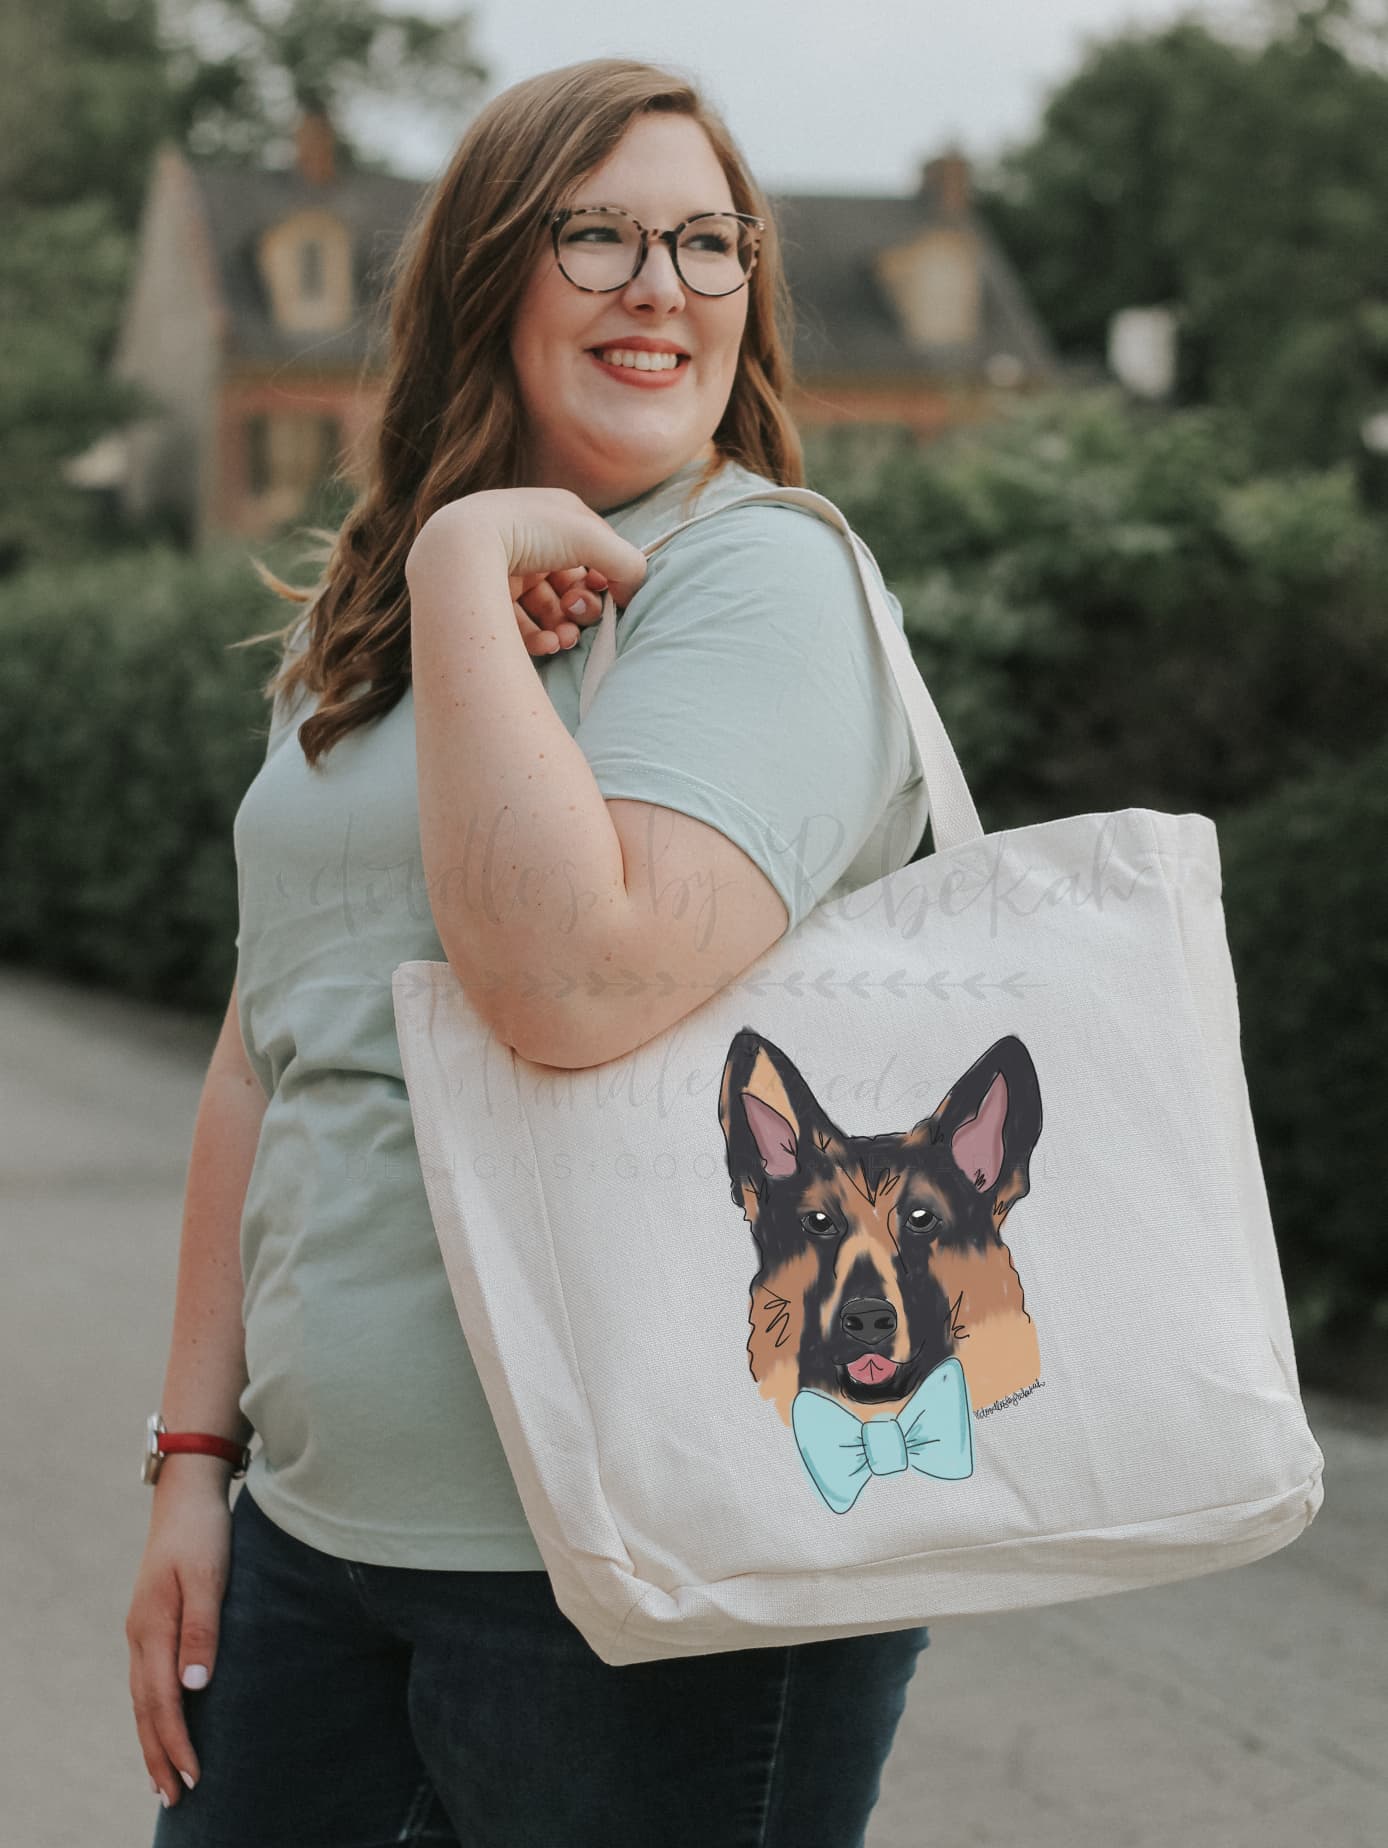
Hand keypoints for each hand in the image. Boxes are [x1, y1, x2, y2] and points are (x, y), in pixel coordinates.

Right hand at [126, 1472, 232, 1810]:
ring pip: (142, 1698)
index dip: (177, 1743)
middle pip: (146, 1709)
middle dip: (159, 1755)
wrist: (186, 1496)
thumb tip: (194, 1689)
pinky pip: (147, 1681)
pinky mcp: (150, 1623)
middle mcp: (140, 1635)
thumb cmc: (203, 1534)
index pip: (162, 1702)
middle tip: (174, 1799)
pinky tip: (163, 1723)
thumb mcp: (209, 1577)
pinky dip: (152, 1712)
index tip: (194, 1778)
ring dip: (152, 1740)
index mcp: (153, 1628)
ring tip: (164, 1778)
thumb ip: (202, 1630)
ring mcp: (141, 1630)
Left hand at [406, 487, 648, 654]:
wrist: (460, 548)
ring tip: (563, 640)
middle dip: (582, 607)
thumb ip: (627, 564)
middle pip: (570, 583)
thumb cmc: (529, 532)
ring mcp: (506, 568)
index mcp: (555, 516)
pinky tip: (547, 646)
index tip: (609, 596)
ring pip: (547, 608)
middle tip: (577, 616)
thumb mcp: (593, 540)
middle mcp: (530, 539)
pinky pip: (520, 624)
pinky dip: (538, 638)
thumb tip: (632, 593)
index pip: (593, 551)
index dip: (606, 576)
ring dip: (563, 628)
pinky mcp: (485, 597)